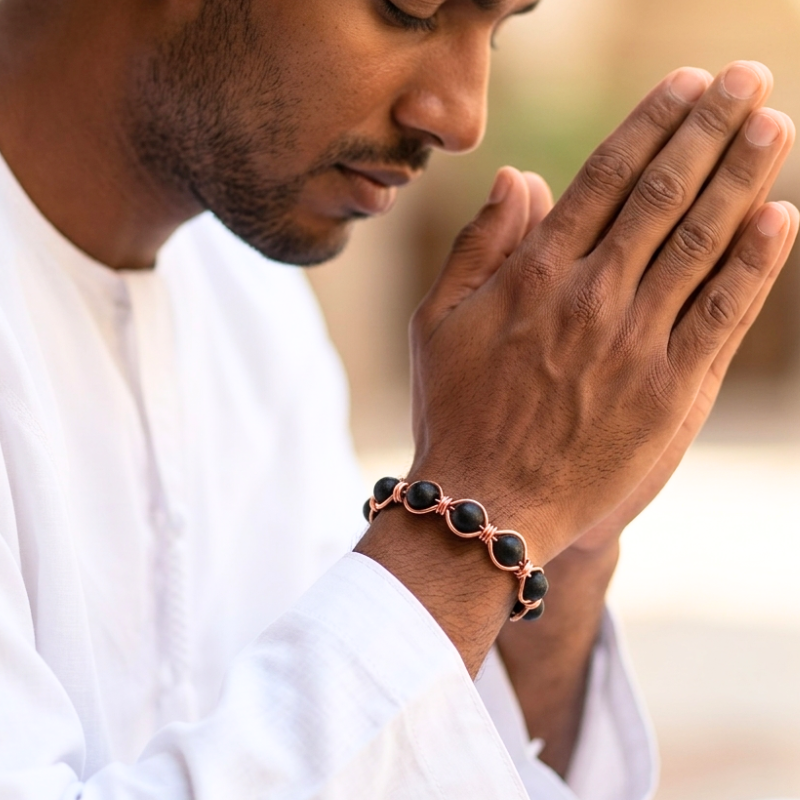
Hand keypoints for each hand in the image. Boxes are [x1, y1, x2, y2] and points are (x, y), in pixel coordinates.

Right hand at [409, 62, 797, 564]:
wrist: (490, 506)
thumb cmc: (455, 413)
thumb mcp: (438, 323)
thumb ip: (478, 246)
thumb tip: (520, 176)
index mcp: (533, 276)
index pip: (604, 179)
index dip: (649, 123)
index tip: (684, 84)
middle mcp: (590, 298)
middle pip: (661, 195)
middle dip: (709, 128)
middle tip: (747, 78)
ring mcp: (634, 344)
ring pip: (699, 244)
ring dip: (743, 177)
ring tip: (774, 124)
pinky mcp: (669, 393)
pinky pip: (720, 317)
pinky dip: (754, 265)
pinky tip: (781, 217)